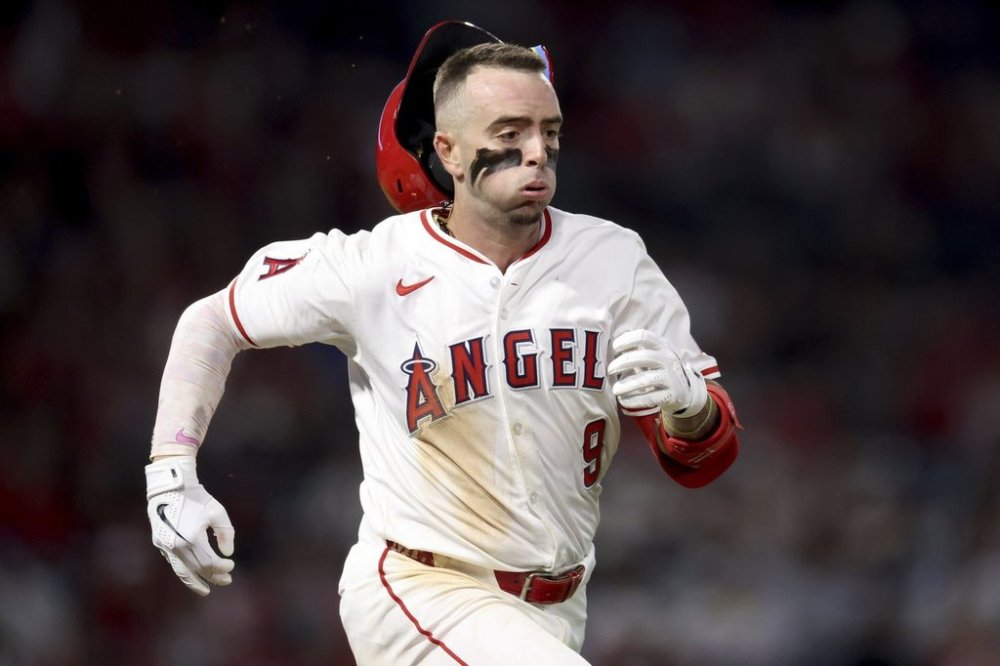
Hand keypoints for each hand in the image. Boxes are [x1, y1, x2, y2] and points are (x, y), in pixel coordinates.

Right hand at [145, 456, 234, 595]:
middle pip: (197, 569)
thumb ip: (225, 534)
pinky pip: (174, 562)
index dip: (221, 567)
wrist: (170, 486)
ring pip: (181, 570)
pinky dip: (185, 570)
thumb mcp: (217, 512)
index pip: (209, 562)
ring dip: (194, 581)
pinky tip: (194, 573)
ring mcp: (165, 546)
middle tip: (227, 581)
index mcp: (191, 538)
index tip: (231, 565)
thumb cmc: (196, 497)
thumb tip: (228, 554)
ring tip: (205, 590)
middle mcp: (176, 546)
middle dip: (212, 576)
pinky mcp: (159, 543)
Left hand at [607, 329, 707, 416]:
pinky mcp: (672, 395)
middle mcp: (668, 359)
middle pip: (643, 357)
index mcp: (662, 346)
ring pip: (646, 380)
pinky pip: (650, 398)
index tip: (614, 347)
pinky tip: (623, 400)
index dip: (627, 339)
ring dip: (626, 385)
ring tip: (615, 389)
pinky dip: (634, 400)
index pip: (644, 336)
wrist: (685, 391)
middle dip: (623, 363)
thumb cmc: (661, 370)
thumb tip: (610, 346)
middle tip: (610, 369)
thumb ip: (637, 350)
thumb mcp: (654, 356)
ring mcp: (671, 378)